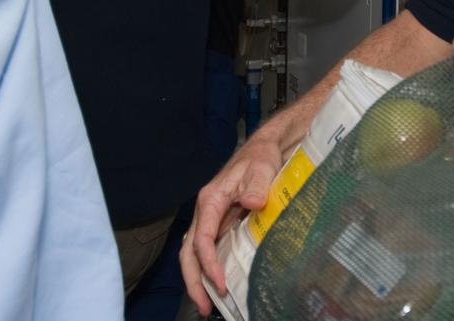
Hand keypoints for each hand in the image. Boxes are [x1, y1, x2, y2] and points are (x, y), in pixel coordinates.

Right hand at [179, 133, 285, 315]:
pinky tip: (218, 284)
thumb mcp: (261, 167)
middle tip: (205, 307)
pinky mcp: (222, 223)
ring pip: (194, 253)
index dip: (208, 263)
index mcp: (210, 200)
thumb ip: (256, 185)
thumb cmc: (261, 157)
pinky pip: (209, 250)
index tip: (220, 283)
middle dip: (193, 281)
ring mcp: (212, 219)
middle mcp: (206, 212)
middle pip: (189, 251)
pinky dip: (208, 269)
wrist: (265, 149)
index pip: (201, 238)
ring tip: (208, 304)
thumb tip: (251, 202)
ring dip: (198, 279)